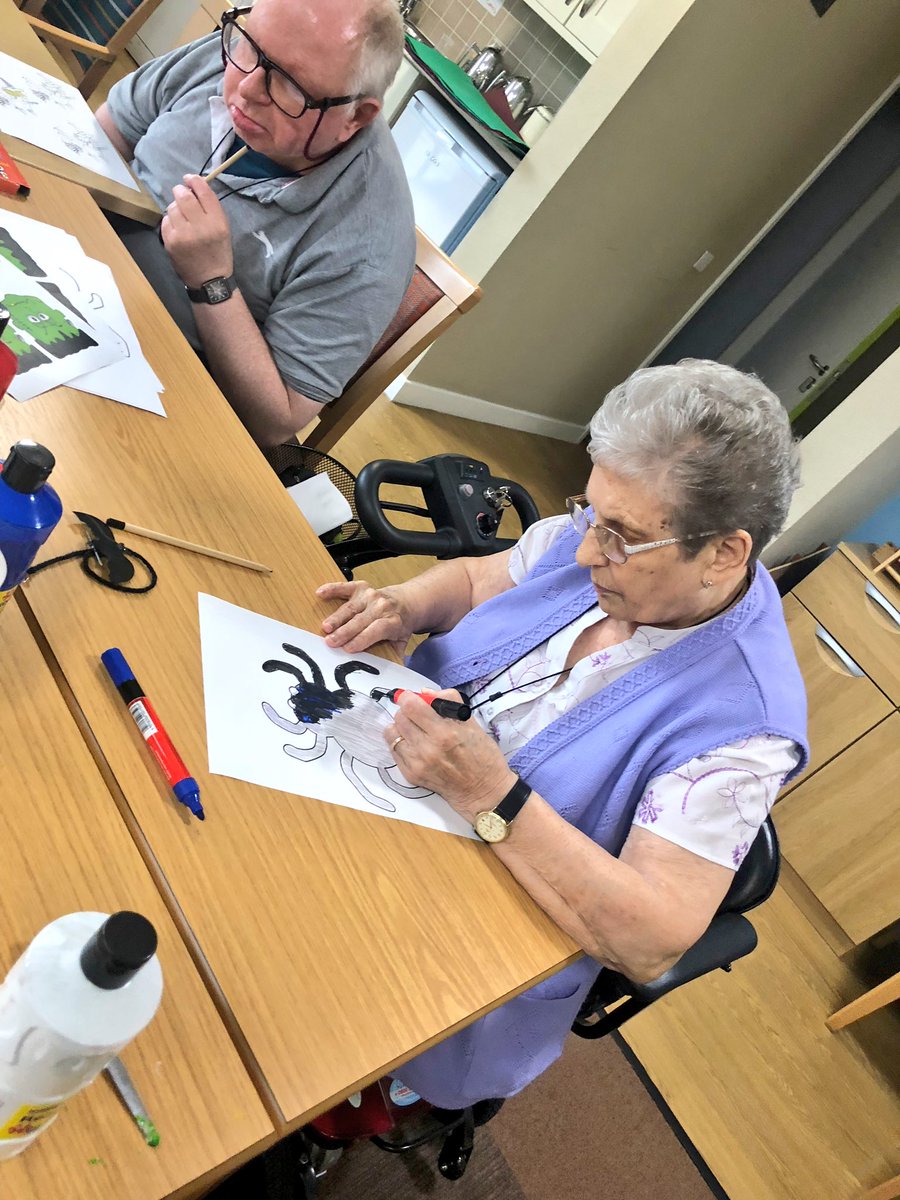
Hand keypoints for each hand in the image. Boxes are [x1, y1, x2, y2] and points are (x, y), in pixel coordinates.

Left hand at [160, 174, 232, 287]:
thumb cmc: (218, 252)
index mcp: (217, 222)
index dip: (194, 180)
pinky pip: (165, 220)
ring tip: (182, 216)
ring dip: (175, 207)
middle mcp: (200, 227)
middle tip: (182, 193)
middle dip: (181, 191)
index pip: (203, 192)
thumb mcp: (223, 228)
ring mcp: (183, 235)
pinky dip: (170, 221)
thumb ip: (211, 208)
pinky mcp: (171, 242)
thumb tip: (193, 186)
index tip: (189, 178)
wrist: (209, 280)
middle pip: (184, 196)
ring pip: (172, 207)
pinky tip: (177, 228)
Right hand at [317, 580, 415, 653]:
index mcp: (392, 621)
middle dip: (344, 632)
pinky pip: (345, 587)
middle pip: (360, 620)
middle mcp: (381, 606)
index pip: (375, 630)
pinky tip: (320, 593)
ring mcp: (370, 595)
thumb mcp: (402, 641)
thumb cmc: (399, 625)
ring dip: (336, 617)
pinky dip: (332, 589)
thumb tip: (392, 675)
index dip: (362, 639)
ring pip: (350, 607)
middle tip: (330, 642)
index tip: (348, 649)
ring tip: (325, 627)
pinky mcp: (360, 588)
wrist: (407, 602)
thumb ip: (396, 656)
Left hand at [386, 691, 515, 821]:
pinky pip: (394, 751)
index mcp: (445, 732)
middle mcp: (428, 748)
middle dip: (407, 711)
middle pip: (399, 717)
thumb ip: (448, 701)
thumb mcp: (472, 723)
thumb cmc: (482, 756)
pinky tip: (415, 745)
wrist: (483, 791)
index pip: (411, 706)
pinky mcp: (411, 775)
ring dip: (401, 727)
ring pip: (392, 733)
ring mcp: (417, 764)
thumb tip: (424, 692)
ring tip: (415, 731)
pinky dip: (401, 744)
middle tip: (418, 715)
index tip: (412, 698)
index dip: (408, 697)